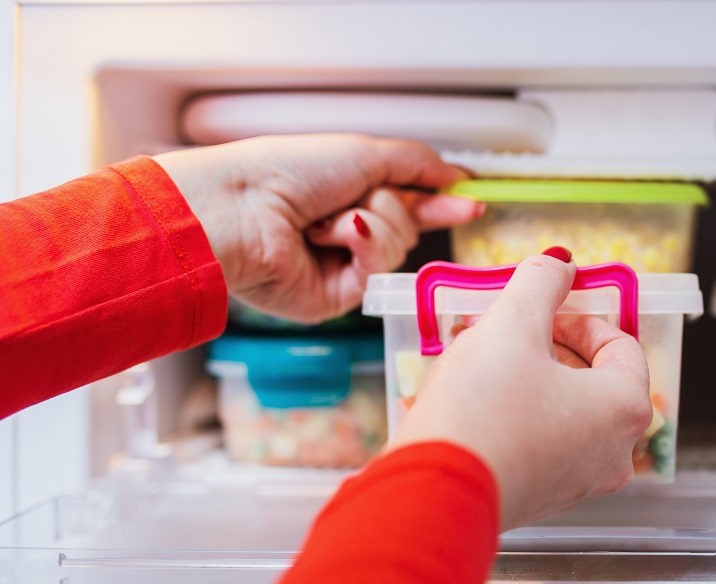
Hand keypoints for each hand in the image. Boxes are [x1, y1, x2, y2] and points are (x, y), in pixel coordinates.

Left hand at [153, 134, 482, 323]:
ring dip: (372, 223)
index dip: (441, 203)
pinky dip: (361, 246)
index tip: (472, 201)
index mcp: (347, 195)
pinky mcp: (340, 297)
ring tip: (329, 219)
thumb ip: (416, 163)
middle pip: (409, 225)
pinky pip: (378, 270)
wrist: (243, 211)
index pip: (409, 202)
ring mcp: (344, 266)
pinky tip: (332, 238)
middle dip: (392, 206)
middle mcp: (346, 232)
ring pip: (398, 247)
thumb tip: (457, 176)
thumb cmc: (285, 174)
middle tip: (359, 199)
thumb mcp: (362, 153)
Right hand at [390, 252, 652, 529]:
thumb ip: (541, 282)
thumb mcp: (511, 324)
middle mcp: (615, 452)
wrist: (435, 494)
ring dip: (534, 379)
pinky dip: (521, 416)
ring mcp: (581, 483)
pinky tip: (479, 402)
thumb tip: (560, 264)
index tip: (544, 309)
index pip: (622, 345)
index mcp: (625, 407)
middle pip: (596, 380)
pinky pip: (544, 445)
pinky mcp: (543, 500)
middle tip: (511, 331)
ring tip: (487, 362)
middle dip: (552, 347)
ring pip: (568, 413)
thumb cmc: (482, 410)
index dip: (580, 318)